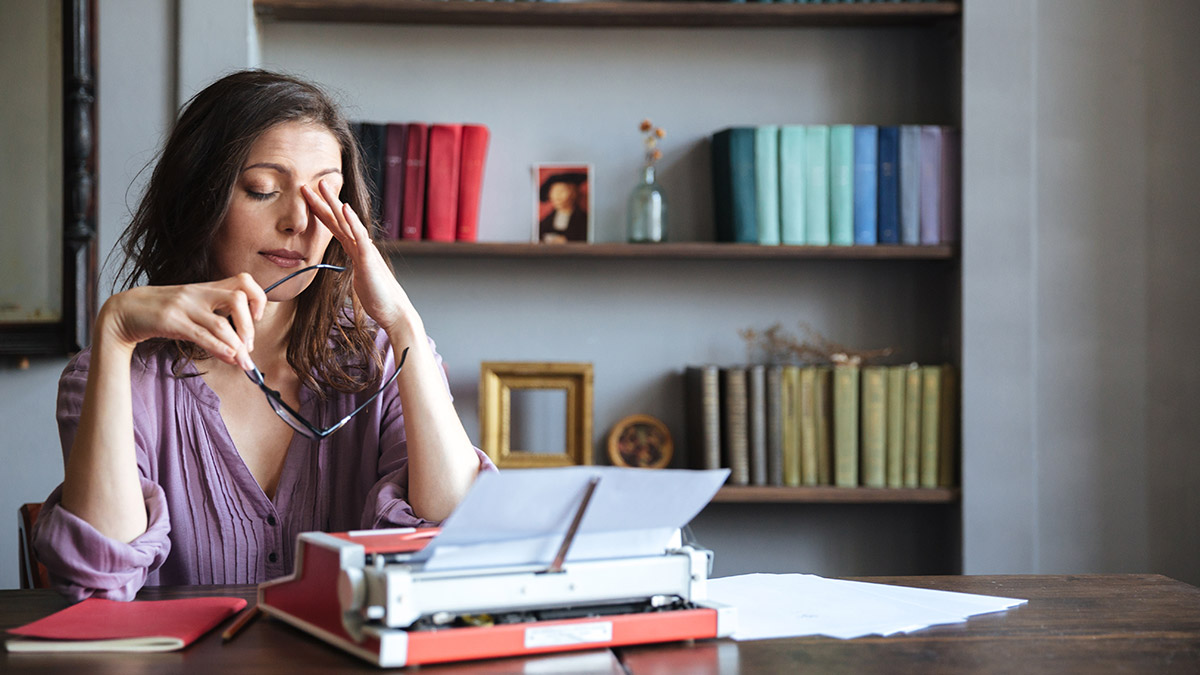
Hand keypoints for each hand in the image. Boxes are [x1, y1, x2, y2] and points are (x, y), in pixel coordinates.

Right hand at [100, 274, 265, 369]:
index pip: (243, 281)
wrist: (125, 310)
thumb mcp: (193, 307)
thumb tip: (239, 347)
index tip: (257, 318)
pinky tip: (229, 357)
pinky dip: (219, 348)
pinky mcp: (171, 321)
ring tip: (243, 361)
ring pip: (221, 323)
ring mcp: (185, 306)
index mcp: (207, 288)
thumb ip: (215, 320)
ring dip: (237, 346)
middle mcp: (198, 293)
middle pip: (238, 299)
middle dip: (250, 326)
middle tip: (249, 346)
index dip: (257, 298)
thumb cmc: (163, 312)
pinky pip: (201, 335)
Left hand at [303, 180, 416, 333]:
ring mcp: (365, 251)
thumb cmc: (379, 298)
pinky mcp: (369, 259)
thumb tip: (353, 262)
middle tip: (310, 182)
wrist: (394, 311)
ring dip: (335, 203)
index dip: (321, 212)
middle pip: (339, 219)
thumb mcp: (361, 279)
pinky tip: (346, 208)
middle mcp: (361, 246)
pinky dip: (352, 222)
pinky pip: (359, 237)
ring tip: (323, 186)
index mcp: (356, 251)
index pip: (335, 227)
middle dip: (324, 201)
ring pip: (347, 222)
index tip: (309, 198)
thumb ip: (356, 267)